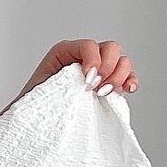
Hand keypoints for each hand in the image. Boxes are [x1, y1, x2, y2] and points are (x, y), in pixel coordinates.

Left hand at [19, 38, 138, 100]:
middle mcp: (85, 57)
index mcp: (66, 52)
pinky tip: (128, 90)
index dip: (93, 59)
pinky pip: (128, 77)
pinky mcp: (109, 85)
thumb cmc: (35, 103)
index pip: (88, 45)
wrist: (38, 120)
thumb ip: (56, 80)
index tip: (88, 80)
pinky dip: (131, 81)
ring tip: (105, 93)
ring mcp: (100, 70)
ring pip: (122, 61)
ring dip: (119, 76)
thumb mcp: (39, 87)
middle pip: (110, 48)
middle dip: (108, 67)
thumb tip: (71, 81)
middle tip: (96, 87)